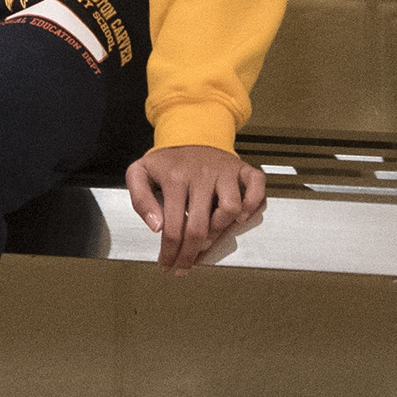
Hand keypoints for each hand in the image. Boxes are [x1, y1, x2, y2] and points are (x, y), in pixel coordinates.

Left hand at [124, 144, 267, 272]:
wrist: (190, 130)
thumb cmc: (166, 158)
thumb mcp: (140, 172)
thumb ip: (140, 199)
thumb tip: (156, 227)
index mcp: (175, 178)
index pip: (172, 226)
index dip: (169, 252)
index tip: (167, 264)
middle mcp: (202, 175)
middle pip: (199, 227)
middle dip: (190, 254)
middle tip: (185, 266)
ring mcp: (224, 171)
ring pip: (230, 208)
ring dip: (220, 229)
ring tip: (208, 237)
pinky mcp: (241, 169)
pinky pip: (257, 186)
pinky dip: (254, 204)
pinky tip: (241, 218)